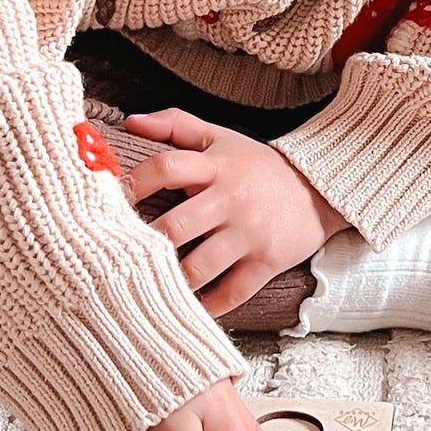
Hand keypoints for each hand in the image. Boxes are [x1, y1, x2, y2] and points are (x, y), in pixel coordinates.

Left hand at [124, 108, 348, 316]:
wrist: (320, 190)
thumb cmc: (259, 166)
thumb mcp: (221, 138)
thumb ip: (176, 126)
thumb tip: (130, 122)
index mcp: (216, 166)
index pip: (167, 168)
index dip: (134, 184)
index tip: (110, 202)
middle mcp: (231, 199)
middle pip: (177, 225)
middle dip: (146, 243)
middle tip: (121, 257)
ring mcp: (250, 234)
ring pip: (200, 267)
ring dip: (171, 280)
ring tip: (148, 286)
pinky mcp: (268, 262)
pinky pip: (232, 293)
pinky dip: (208, 306)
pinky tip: (189, 308)